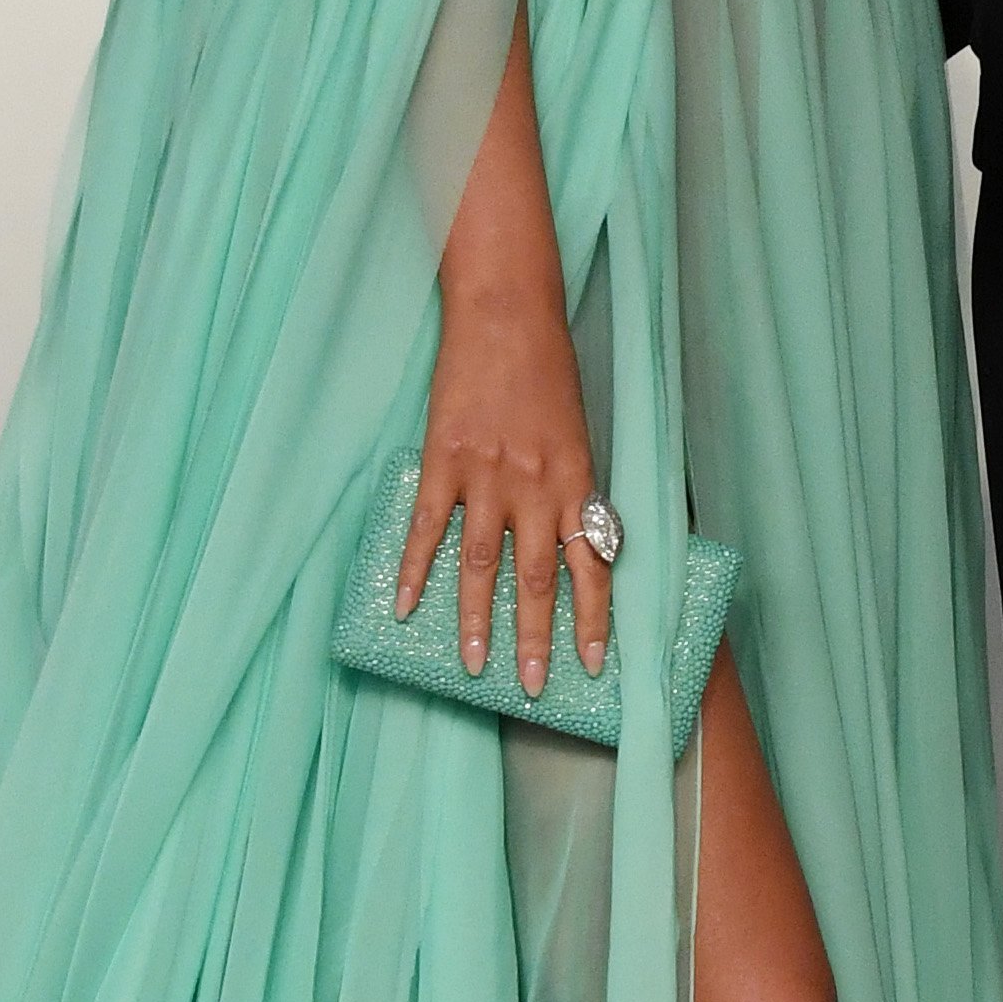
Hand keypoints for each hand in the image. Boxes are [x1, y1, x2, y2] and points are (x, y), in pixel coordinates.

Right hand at [396, 295, 610, 693]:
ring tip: (475, 665)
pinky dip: (416, 571)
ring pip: (484, 565)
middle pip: (538, 580)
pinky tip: (406, 607)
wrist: (507, 314)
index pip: (593, 566)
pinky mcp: (444, 460)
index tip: (595, 664)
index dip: (595, 619)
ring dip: (479, 621)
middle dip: (536, 639)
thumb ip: (571, 491)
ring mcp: (487, 476)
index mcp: (577, 481)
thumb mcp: (577, 435)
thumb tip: (569, 544)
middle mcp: (536, 487)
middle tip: (532, 687)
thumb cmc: (547, 371)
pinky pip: (428, 528)